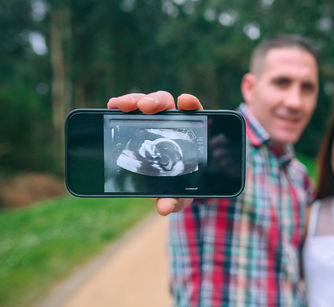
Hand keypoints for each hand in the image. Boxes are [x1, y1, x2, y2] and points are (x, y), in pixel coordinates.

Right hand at [108, 91, 202, 215]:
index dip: (191, 104)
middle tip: (145, 106)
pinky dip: (121, 106)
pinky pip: (129, 110)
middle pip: (167, 104)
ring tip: (121, 105)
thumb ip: (174, 200)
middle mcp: (173, 124)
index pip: (195, 114)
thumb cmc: (179, 187)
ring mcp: (154, 121)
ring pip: (146, 103)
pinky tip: (112, 106)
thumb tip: (164, 208)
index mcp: (190, 136)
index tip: (185, 101)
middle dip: (156, 101)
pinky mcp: (137, 123)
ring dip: (134, 100)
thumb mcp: (179, 195)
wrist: (166, 186)